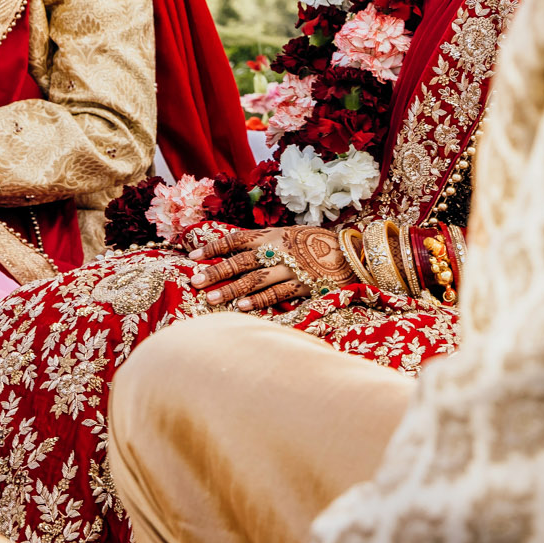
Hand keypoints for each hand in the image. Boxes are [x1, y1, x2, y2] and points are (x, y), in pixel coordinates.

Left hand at [189, 227, 346, 311]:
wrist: (350, 253)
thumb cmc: (316, 244)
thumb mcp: (290, 234)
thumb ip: (265, 242)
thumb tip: (236, 249)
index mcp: (272, 235)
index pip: (236, 239)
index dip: (213, 246)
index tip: (193, 254)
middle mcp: (278, 251)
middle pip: (241, 261)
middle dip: (216, 271)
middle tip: (195, 281)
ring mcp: (290, 269)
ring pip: (255, 280)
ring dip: (231, 290)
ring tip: (211, 299)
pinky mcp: (302, 286)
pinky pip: (277, 294)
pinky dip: (259, 301)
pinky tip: (242, 308)